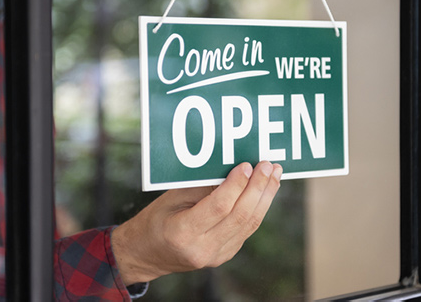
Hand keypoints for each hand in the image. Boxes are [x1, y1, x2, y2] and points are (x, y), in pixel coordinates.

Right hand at [111, 161, 282, 284]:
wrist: (146, 254)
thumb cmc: (154, 221)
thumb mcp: (171, 198)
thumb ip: (200, 186)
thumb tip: (231, 168)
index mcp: (183, 233)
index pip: (218, 207)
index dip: (236, 185)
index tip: (247, 165)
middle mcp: (202, 249)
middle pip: (240, 216)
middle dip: (258, 188)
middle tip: (268, 166)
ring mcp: (216, 256)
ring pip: (249, 224)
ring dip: (265, 197)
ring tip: (274, 175)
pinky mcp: (224, 255)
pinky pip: (246, 229)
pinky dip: (257, 207)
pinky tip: (264, 191)